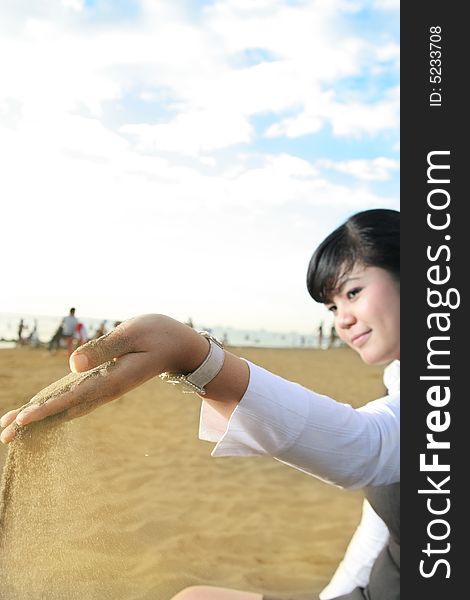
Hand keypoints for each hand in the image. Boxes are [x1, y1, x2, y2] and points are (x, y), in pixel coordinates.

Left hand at [0, 314, 206, 443]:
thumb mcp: (133, 333)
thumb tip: (72, 364)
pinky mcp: (104, 382)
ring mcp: (105, 389)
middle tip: (3, 436)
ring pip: (67, 407)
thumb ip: (104, 348)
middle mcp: (105, 390)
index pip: (71, 397)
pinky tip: (41, 410)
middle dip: (34, 421)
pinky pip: (74, 398)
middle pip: (64, 410)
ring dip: (40, 417)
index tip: (21, 420)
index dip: (45, 408)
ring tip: (12, 428)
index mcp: (112, 380)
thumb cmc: (158, 334)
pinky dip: (54, 406)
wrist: (179, 347)